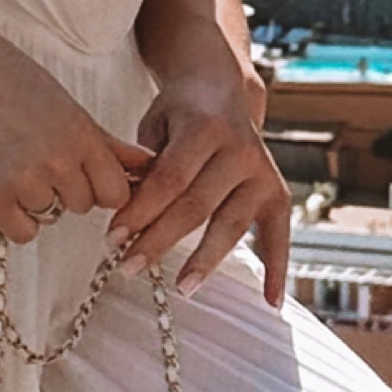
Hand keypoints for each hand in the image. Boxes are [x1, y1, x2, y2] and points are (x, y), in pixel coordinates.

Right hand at [0, 0, 150, 241]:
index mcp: (80, 132)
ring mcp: (22, 179)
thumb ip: (105, 141)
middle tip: (40, 157)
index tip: (86, 173)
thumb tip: (146, 165)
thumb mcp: (63, 102)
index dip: (103, 185)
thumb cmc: (4, 74)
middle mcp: (57, 159)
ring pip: (51, 215)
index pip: (116, 191)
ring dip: (39, 199)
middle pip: (84, 204)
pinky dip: (16, 217)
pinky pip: (23, 231)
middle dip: (69, 188)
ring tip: (15, 162)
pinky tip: (4, 187)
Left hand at [111, 63, 291, 304]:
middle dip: (160, 240)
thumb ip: (145, 163)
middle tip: (128, 267)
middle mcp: (240, 149)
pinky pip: (278, 236)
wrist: (222, 89)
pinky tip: (270, 302)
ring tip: (182, 288)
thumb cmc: (179, 114)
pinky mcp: (277, 193)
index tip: (112, 239)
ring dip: (205, 261)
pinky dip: (276, 269)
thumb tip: (124, 209)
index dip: (140, 211)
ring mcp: (263, 173)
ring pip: (232, 225)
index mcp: (204, 127)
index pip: (169, 179)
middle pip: (197, 205)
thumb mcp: (155, 123)